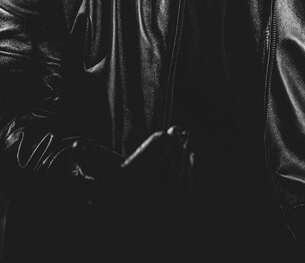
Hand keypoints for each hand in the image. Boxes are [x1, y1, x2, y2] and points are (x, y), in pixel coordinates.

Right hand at [70, 126, 193, 223]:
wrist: (120, 212)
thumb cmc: (109, 183)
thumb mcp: (96, 171)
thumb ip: (86, 157)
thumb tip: (76, 147)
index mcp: (120, 191)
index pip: (141, 164)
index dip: (153, 147)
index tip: (162, 133)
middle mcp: (137, 203)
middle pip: (159, 170)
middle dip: (170, 148)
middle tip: (177, 131)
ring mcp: (154, 210)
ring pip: (173, 179)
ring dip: (181, 157)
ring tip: (185, 139)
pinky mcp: (167, 213)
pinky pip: (181, 191)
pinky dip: (188, 172)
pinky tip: (189, 155)